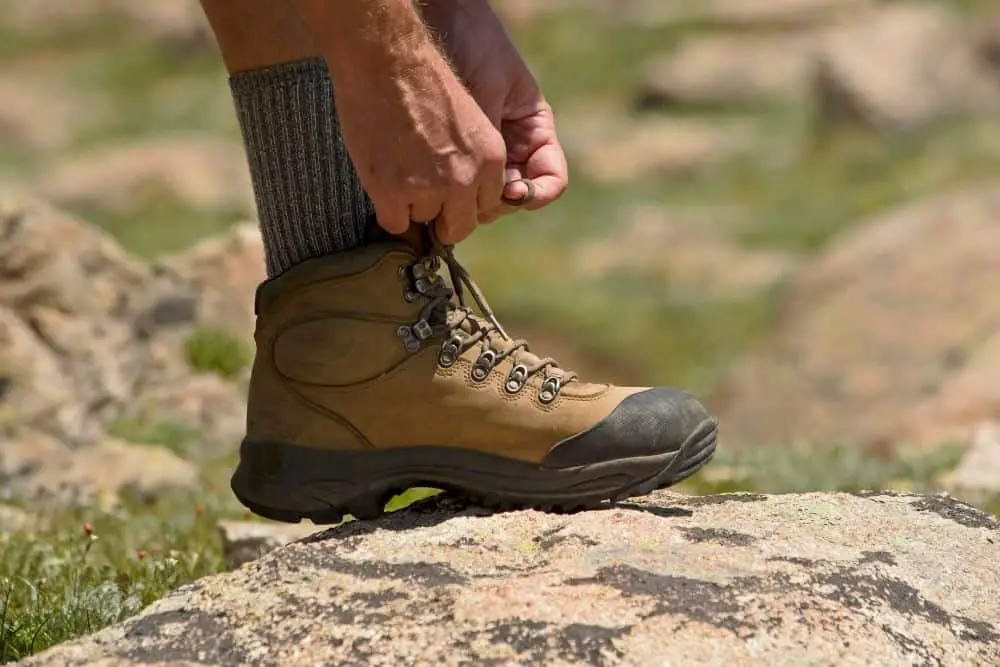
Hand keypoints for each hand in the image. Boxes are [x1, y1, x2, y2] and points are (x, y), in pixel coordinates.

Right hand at [297, 0, 507, 243]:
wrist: (387, 60)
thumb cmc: (423, 81)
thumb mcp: (469, 123)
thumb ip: (471, 161)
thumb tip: (458, 195)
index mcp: (490, 160)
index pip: (484, 206)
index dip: (463, 203)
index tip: (447, 195)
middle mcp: (465, 180)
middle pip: (459, 226)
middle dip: (442, 218)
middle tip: (422, 200)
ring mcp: (429, 190)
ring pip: (422, 221)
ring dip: (409, 205)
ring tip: (396, 168)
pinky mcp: (393, 193)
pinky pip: (394, 225)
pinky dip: (387, 210)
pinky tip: (381, 182)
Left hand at [421, 0, 568, 223]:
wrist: (436, 16)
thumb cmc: (471, 42)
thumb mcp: (491, 91)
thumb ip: (493, 140)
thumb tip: (495, 191)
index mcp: (534, 131)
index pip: (550, 181)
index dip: (536, 194)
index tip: (512, 191)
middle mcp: (510, 148)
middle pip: (514, 198)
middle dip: (495, 201)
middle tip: (468, 193)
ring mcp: (481, 154)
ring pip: (483, 199)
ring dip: (469, 201)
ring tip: (445, 188)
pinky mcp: (451, 156)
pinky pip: (456, 186)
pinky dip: (448, 191)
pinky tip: (432, 183)